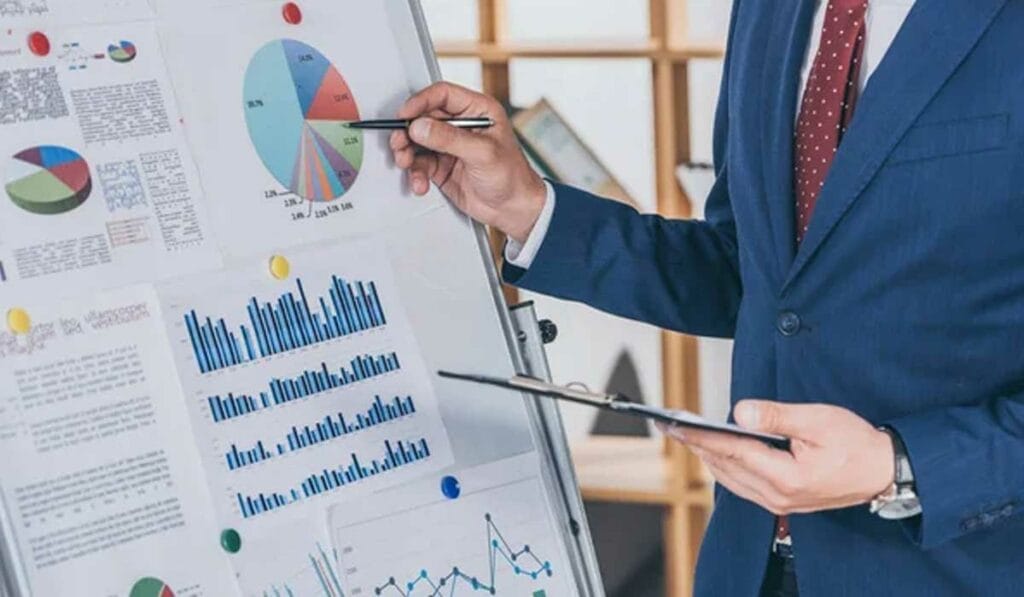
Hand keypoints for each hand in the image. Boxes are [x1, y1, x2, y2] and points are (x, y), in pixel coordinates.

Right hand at [390, 82, 546, 243]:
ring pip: (417, 141)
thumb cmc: (512, 177)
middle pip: (424, 118)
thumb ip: (449, 138)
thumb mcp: (482, 153)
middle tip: (400, 143)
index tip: (405, 115)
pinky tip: (421, 183)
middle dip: (408, 131)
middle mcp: (462, 125)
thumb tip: (420, 126)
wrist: (514, 209)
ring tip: (407, 164)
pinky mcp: (442, 166)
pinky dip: (416, 174)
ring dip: (408, 153)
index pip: (442, 95)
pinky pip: (420, 164)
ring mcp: (450, 146)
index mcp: (477, 111)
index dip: (420, 102)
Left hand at [662, 400, 894, 514]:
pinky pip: (742, 485)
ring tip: (687, 436)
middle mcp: (778, 496)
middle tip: (671, 425)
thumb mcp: (818, 420)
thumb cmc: (856, 444)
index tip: (677, 424)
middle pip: (725, 467)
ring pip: (730, 479)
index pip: (732, 452)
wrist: (883, 472)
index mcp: (786, 477)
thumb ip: (776, 416)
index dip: (701, 436)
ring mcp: (779, 503)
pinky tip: (716, 453)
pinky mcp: (782, 502)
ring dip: (708, 456)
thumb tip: (740, 411)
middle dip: (697, 445)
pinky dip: (725, 467)